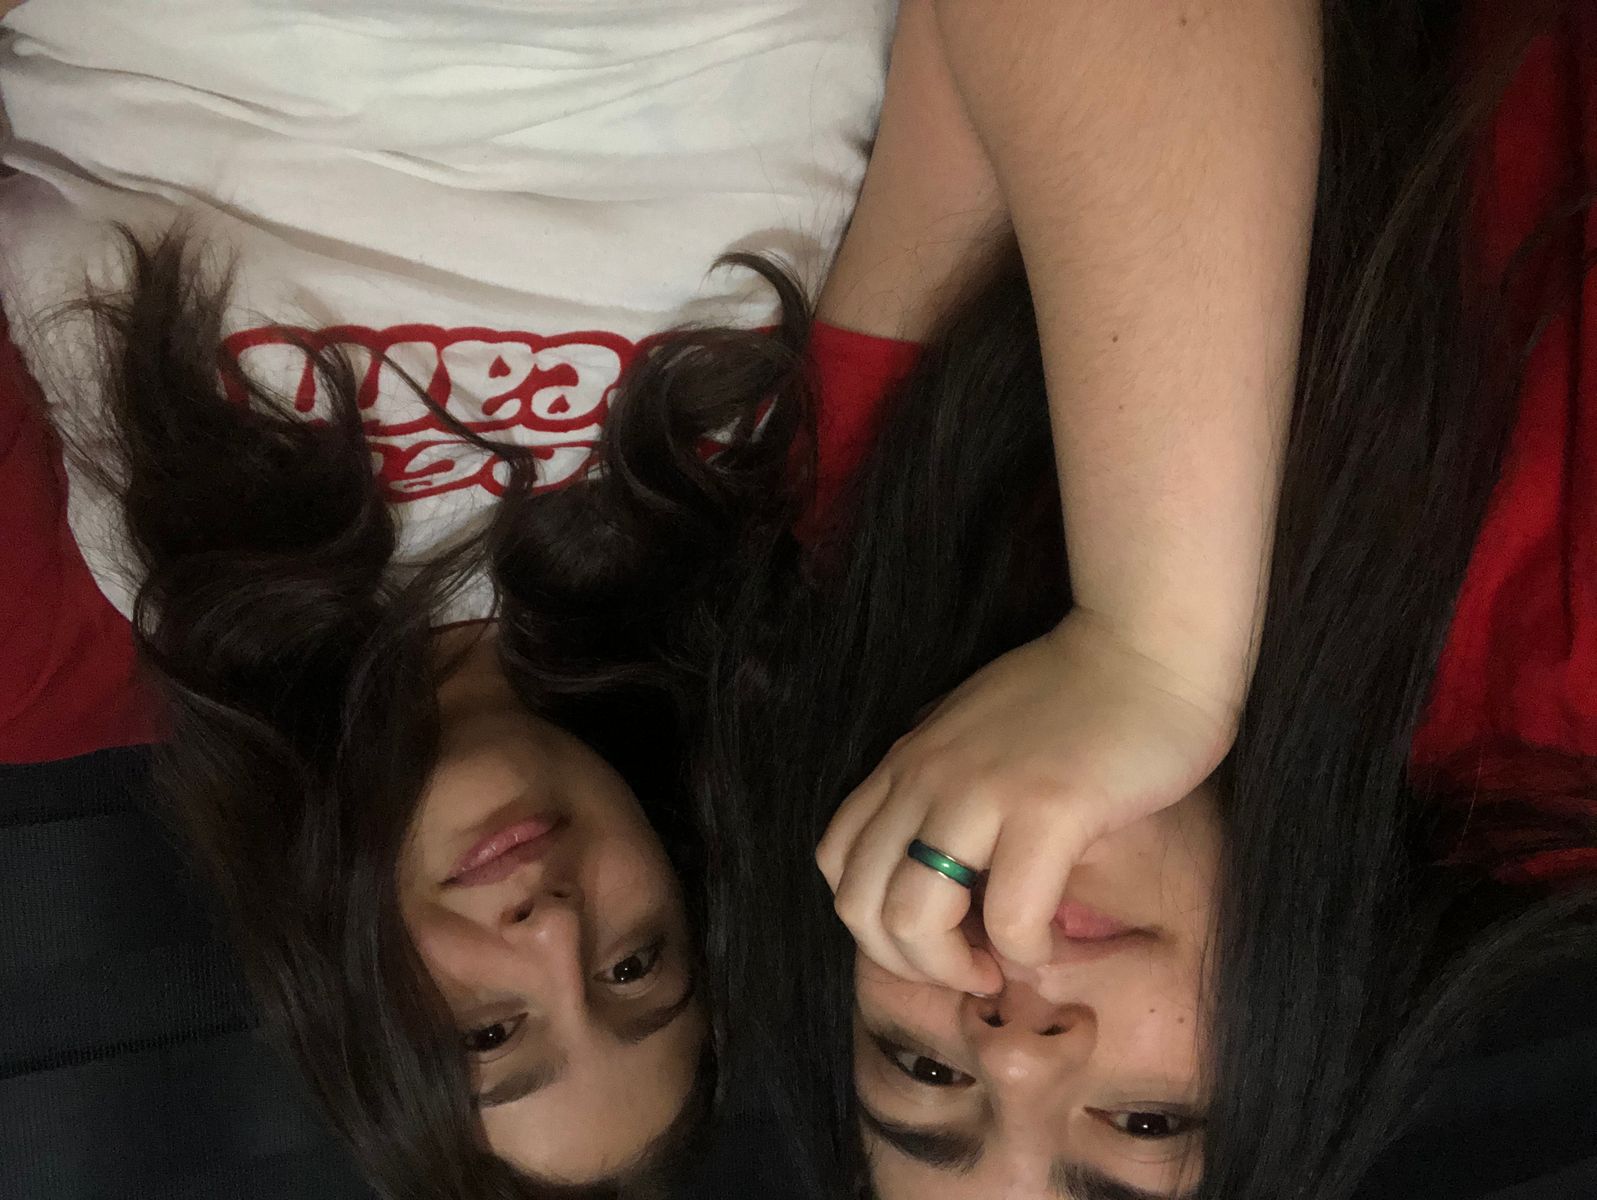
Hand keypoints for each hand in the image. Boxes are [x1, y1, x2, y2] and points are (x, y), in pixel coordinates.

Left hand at [815, 609, 1238, 995]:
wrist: (1148, 645)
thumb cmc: (1077, 695)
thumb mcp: (978, 735)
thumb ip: (948, 786)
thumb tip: (945, 858)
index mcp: (907, 762)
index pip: (836, 863)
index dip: (876, 922)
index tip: (939, 933)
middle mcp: (925, 777)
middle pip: (859, 905)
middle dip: (907, 963)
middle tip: (967, 968)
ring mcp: (980, 792)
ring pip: (911, 919)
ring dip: (952, 968)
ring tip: (999, 965)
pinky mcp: (1047, 809)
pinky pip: (1008, 918)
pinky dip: (1022, 952)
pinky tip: (1049, 943)